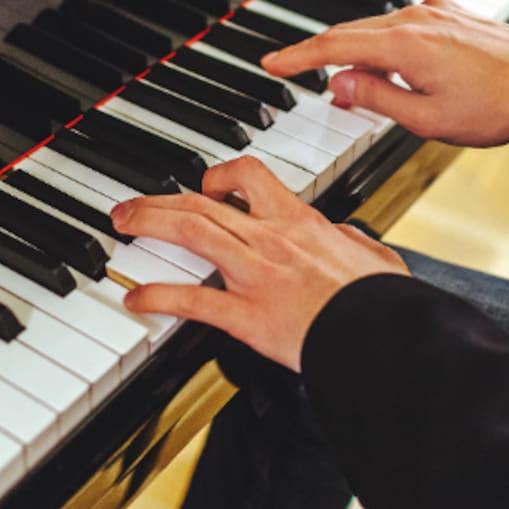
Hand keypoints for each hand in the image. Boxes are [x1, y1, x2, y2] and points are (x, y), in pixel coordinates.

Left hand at [111, 156, 408, 371]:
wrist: (385, 334)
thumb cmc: (384, 301)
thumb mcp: (376, 256)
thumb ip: (354, 240)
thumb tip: (345, 234)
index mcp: (301, 222)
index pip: (251, 176)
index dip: (219, 174)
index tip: (206, 183)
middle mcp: (271, 239)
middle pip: (204, 202)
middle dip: (162, 199)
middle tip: (133, 205)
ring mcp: (256, 275)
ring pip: (191, 233)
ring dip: (150, 224)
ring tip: (123, 225)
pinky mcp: (248, 316)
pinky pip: (193, 301)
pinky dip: (159, 297)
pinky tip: (136, 299)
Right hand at [262, 0, 508, 147]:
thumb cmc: (495, 108)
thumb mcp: (425, 118)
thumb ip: (376, 98)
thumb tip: (338, 84)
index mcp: (404, 44)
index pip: (333, 47)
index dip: (296, 57)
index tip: (270, 64)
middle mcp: (416, 18)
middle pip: (351, 33)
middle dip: (322, 56)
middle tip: (296, 75)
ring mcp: (436, 12)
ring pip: (378, 29)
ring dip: (358, 54)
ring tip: (352, 89)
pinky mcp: (452, 14)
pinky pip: (404, 25)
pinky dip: (387, 45)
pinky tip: (392, 68)